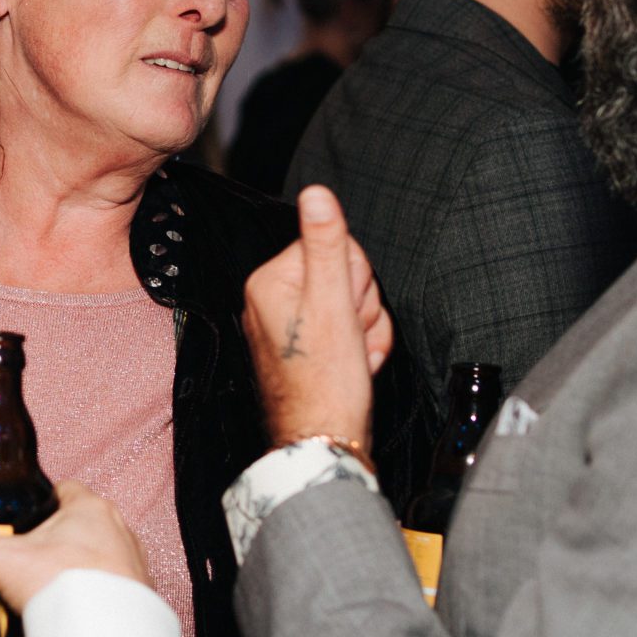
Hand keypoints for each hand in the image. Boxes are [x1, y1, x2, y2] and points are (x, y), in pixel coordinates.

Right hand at [0, 480, 151, 610]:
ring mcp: (135, 560)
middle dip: (58, 540)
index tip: (23, 520)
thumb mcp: (1, 560)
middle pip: (81, 524)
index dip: (40, 501)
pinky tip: (76, 610)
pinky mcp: (143, 592)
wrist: (102, 634)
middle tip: (32, 562)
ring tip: (53, 589)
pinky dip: (97, 594)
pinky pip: (114, 586)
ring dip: (79, 567)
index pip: (64, 489)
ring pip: (100, 554)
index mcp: (89, 507)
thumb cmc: (59, 585)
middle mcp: (119, 528)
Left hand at [243, 187, 392, 449]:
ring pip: (354, 303)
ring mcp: (290, 327)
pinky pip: (350, 330)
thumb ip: (327, 246)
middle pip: (346, 274)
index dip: (354, 279)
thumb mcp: (332, 304)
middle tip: (350, 339)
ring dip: (366, 330)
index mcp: (271, 282)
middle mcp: (273, 301)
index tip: (346, 311)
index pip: (335, 246)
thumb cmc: (326, 383)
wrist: (325, 443)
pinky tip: (354, 368)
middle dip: (361, 307)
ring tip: (353, 357)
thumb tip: (316, 193)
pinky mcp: (308, 349)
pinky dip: (361, 348)